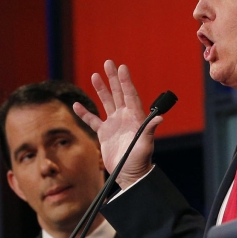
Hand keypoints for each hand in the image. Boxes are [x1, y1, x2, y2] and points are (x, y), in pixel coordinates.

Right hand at [73, 60, 162, 188]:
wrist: (130, 175)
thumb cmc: (140, 161)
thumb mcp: (146, 145)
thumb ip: (149, 130)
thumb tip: (160, 118)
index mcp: (135, 117)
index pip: (130, 94)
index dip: (125, 81)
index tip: (122, 67)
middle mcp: (125, 117)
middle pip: (118, 93)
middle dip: (113, 78)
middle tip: (108, 62)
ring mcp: (114, 124)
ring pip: (106, 102)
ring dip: (101, 89)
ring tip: (95, 75)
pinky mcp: (104, 133)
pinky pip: (93, 120)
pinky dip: (85, 113)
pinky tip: (76, 105)